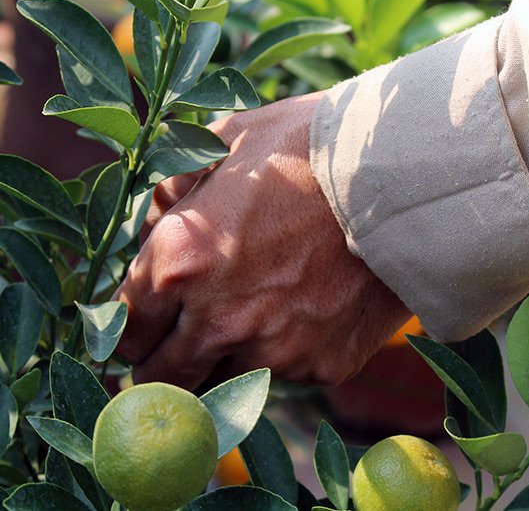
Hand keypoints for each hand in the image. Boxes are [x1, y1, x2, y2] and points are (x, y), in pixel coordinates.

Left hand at [116, 92, 410, 389]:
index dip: (126, 327)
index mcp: (179, 263)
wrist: (404, 176)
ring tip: (242, 320)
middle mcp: (217, 320)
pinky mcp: (320, 367)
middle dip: (156, 366)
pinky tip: (302, 308)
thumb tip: (153, 223)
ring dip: (216, 363)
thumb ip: (173, 190)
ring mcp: (272, 352)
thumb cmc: (305, 147)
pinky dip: (280, 352)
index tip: (137, 324)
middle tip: (168, 349)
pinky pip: (282, 373)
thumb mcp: (224, 143)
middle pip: (158, 381)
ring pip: (219, 385)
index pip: (124, 328)